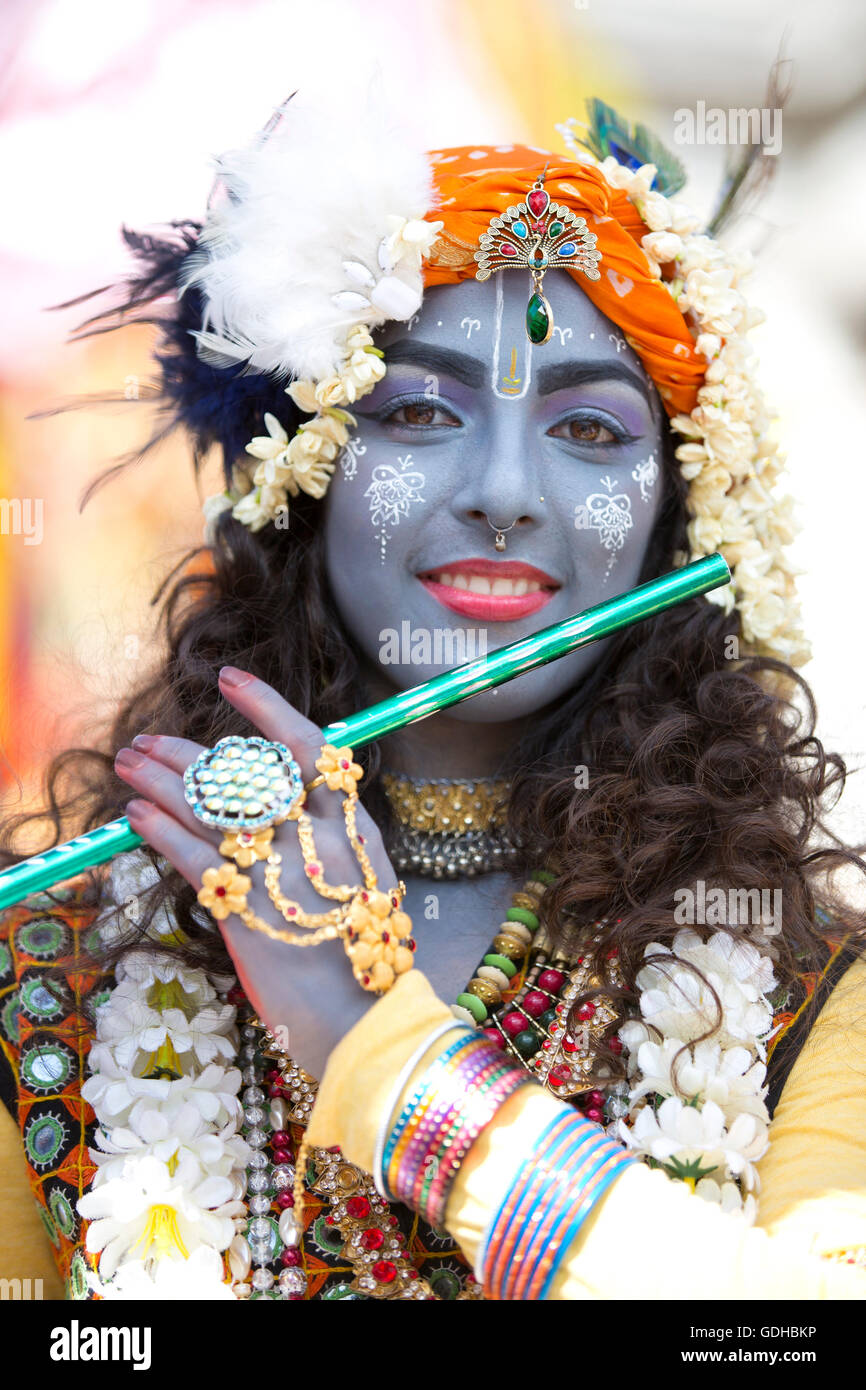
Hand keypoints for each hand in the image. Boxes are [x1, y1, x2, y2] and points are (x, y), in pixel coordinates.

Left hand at [114, 666, 402, 1079]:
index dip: (266, 706)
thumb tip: (276, 810)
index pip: (308, 744)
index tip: (230, 680)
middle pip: (242, 771)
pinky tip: (135, 816)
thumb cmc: (363, 959)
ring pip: (208, 806)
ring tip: (127, 766)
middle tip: (148, 741)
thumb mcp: (363, 883)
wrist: (366, 1022)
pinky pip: (191, 855)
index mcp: (354, 827)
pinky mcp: (245, 910)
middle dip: (184, 750)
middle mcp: (318, 839)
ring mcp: (281, 872)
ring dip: (158, 780)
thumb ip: (327, 842)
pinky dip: (158, 829)